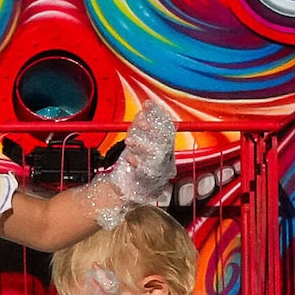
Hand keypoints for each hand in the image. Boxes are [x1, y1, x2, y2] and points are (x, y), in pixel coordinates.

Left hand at [95, 103, 178, 221]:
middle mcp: (166, 160)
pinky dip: (138, 162)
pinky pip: (147, 171)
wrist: (126, 190)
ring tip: (129, 140)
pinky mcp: (149, 184)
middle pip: (164, 140)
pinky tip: (130, 159)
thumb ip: (143, 126)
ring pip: (158, 154)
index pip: (168, 128)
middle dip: (151, 127)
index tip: (147, 103)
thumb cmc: (134, 164)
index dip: (159, 115)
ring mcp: (159, 172)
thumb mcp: (139, 142)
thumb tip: (148, 104)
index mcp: (166, 149)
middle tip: (138, 120)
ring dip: (143, 143)